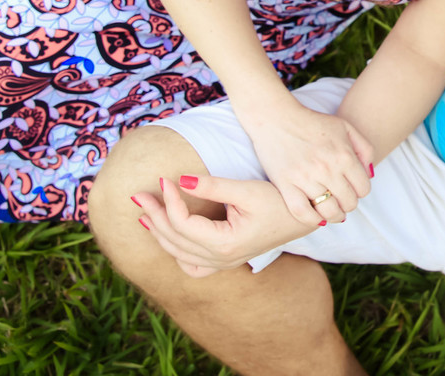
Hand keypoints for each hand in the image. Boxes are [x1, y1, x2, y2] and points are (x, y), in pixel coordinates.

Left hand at [134, 174, 313, 276]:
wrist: (305, 218)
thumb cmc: (280, 201)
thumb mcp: (247, 190)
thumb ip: (212, 186)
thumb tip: (179, 180)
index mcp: (225, 244)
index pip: (183, 223)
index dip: (169, 200)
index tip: (164, 178)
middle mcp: (221, 259)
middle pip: (175, 240)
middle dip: (154, 215)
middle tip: (139, 194)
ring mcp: (224, 263)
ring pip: (179, 254)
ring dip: (160, 234)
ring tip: (145, 215)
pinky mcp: (227, 260)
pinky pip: (193, 265)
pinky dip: (177, 253)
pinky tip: (170, 237)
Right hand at [241, 91, 374, 225]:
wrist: (276, 117)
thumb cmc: (313, 122)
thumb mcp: (345, 127)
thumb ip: (364, 148)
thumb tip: (369, 174)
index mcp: (344, 156)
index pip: (363, 189)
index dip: (360, 192)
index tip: (353, 190)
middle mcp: (327, 169)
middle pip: (348, 202)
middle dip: (348, 204)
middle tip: (342, 201)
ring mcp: (305, 178)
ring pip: (328, 211)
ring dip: (334, 216)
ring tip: (333, 213)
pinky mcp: (285, 185)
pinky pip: (302, 213)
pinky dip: (312, 220)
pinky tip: (316, 217)